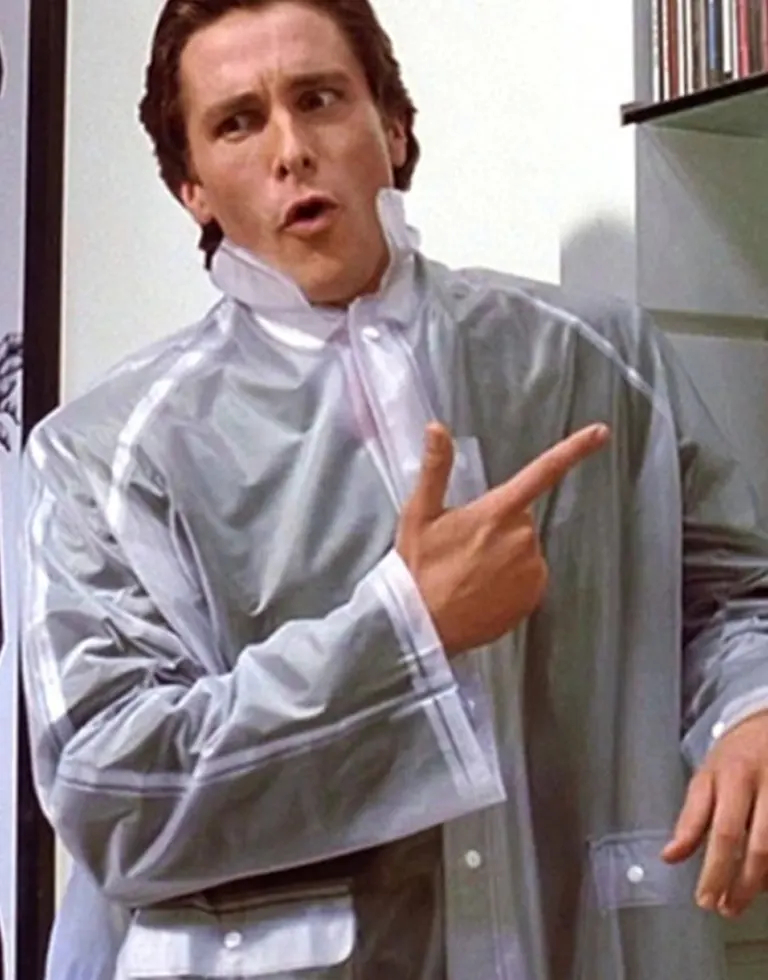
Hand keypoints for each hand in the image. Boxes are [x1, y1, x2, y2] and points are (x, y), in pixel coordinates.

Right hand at [396, 421, 609, 655]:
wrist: (419, 626)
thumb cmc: (417, 568)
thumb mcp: (419, 514)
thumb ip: (435, 468)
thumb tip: (436, 428)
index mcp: (497, 511)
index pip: (542, 472)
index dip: (574, 450)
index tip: (600, 432)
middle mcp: (522, 538)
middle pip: (521, 518)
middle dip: (498, 526)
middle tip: (464, 546)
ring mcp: (531, 569)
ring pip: (524, 549)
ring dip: (504, 555)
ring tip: (470, 573)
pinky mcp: (534, 597)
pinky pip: (528, 578)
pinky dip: (511, 581)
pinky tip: (483, 590)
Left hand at [662, 710, 767, 916]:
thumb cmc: (736, 755)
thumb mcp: (706, 776)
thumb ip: (691, 817)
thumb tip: (670, 856)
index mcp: (734, 776)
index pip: (724, 832)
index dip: (714, 871)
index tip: (704, 898)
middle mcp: (766, 784)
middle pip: (758, 846)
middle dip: (740, 885)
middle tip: (725, 908)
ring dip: (761, 882)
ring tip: (741, 900)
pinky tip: (764, 880)